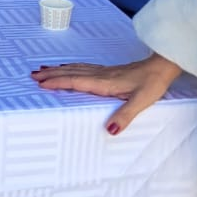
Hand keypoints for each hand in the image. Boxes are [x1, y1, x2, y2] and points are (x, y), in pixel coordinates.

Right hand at [30, 54, 181, 133]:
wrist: (163, 66)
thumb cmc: (153, 83)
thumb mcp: (141, 102)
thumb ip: (125, 115)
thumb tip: (109, 130)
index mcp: (104, 82)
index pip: (76, 81)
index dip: (58, 82)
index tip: (41, 83)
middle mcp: (101, 75)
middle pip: (71, 72)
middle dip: (51, 74)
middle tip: (33, 75)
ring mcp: (104, 71)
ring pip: (76, 68)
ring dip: (58, 70)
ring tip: (43, 69)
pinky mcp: (109, 71)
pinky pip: (83, 67)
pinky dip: (70, 67)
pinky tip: (68, 67)